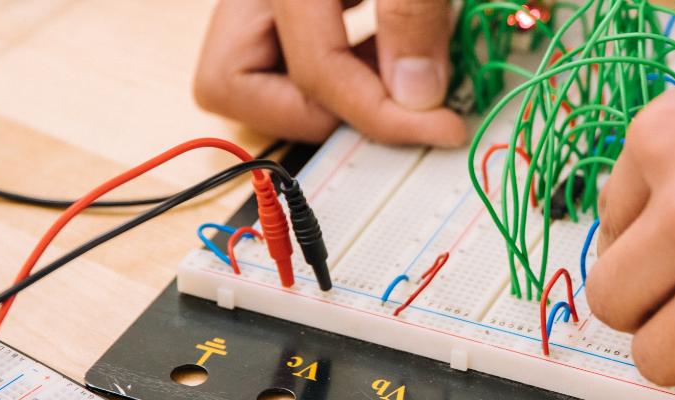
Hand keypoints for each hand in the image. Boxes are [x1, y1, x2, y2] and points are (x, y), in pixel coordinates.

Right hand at [193, 0, 465, 145]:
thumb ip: (411, 14)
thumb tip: (414, 96)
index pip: (314, 72)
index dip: (382, 114)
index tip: (442, 127)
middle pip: (231, 83)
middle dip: (315, 111)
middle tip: (388, 106)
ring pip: (253, 72)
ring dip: (325, 92)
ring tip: (397, 74)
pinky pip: (285, 48)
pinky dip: (336, 63)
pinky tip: (389, 51)